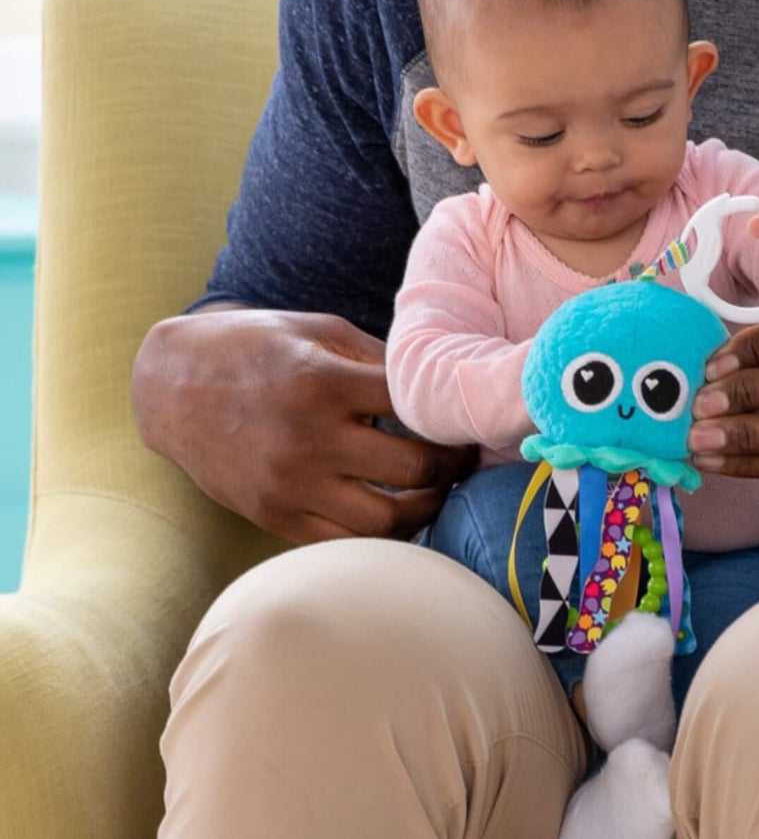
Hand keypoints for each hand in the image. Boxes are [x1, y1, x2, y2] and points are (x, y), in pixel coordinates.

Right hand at [132, 306, 476, 542]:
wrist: (173, 385)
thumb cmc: (258, 346)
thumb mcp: (320, 330)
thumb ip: (380, 358)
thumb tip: (438, 386)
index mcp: (324, 383)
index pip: (417, 408)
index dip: (454, 415)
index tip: (470, 417)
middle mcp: (307, 439)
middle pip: (413, 469)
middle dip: (453, 466)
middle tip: (467, 458)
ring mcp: (288, 485)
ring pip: (385, 521)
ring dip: (426, 508)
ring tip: (437, 489)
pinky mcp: (272, 516)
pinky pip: (343, 543)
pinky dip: (380, 535)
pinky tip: (397, 511)